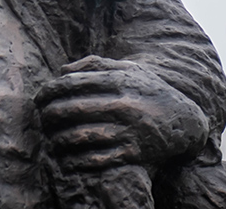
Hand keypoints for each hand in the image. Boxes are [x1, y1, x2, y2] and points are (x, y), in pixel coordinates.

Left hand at [35, 56, 207, 170]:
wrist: (186, 121)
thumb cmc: (149, 91)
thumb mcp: (128, 70)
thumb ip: (96, 65)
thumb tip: (63, 70)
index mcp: (119, 80)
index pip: (72, 83)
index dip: (49, 90)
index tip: (39, 97)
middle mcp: (123, 104)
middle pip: (71, 109)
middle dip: (49, 114)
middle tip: (42, 118)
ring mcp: (128, 131)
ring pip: (80, 136)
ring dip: (58, 139)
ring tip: (51, 138)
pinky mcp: (132, 154)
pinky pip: (95, 159)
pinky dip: (75, 159)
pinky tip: (67, 157)